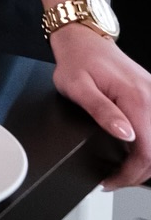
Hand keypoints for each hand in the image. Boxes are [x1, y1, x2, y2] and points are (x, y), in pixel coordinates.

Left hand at [50, 20, 150, 188]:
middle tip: (115, 180)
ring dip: (146, 161)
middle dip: (138, 173)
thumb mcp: (76, 86)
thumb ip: (101, 111)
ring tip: (123, 170)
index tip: (111, 181)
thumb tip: (125, 134)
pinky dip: (148, 146)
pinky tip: (133, 152)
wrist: (82, 38)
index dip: (130, 173)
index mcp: (136, 98)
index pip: (146, 151)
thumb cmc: (77, 59)